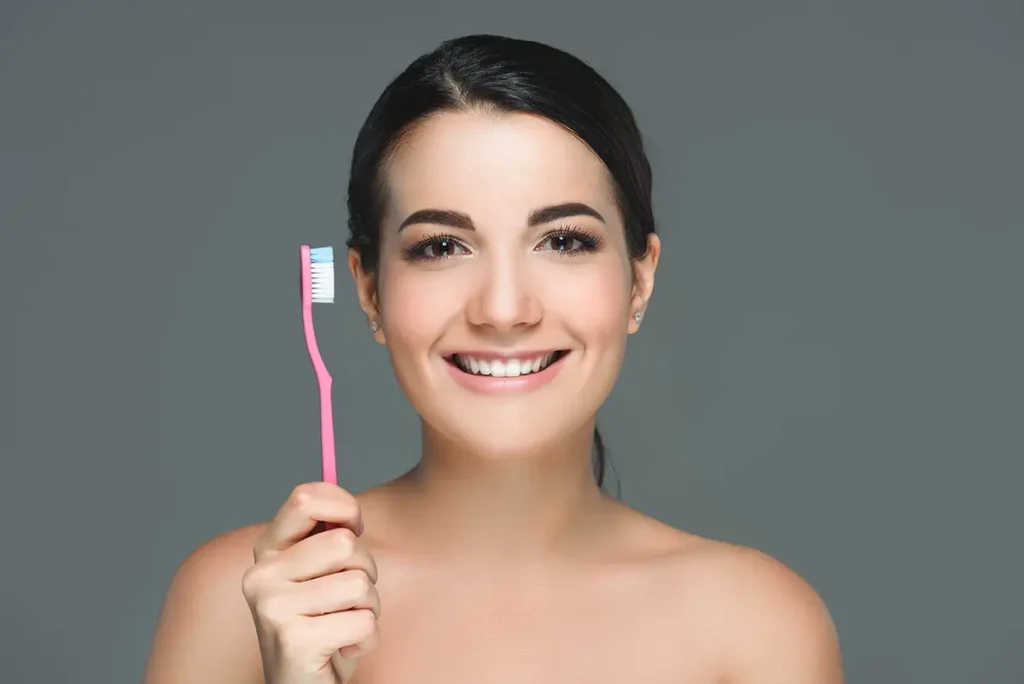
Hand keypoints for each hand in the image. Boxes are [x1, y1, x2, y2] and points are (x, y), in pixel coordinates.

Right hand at [242, 482, 379, 683]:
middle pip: (345, 543)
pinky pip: (364, 622)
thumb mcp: (319, 574)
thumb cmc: (321, 625)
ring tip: (344, 624)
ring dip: (368, 608)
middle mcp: (262, 575)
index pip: (305, 497)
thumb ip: (326, 538)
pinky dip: (367, 638)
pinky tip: (343, 648)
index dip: (344, 507)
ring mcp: (274, 608)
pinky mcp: (294, 640)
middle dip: (365, 570)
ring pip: (360, 583)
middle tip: (348, 598)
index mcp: (267, 551)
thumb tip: (349, 513)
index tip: (355, 529)